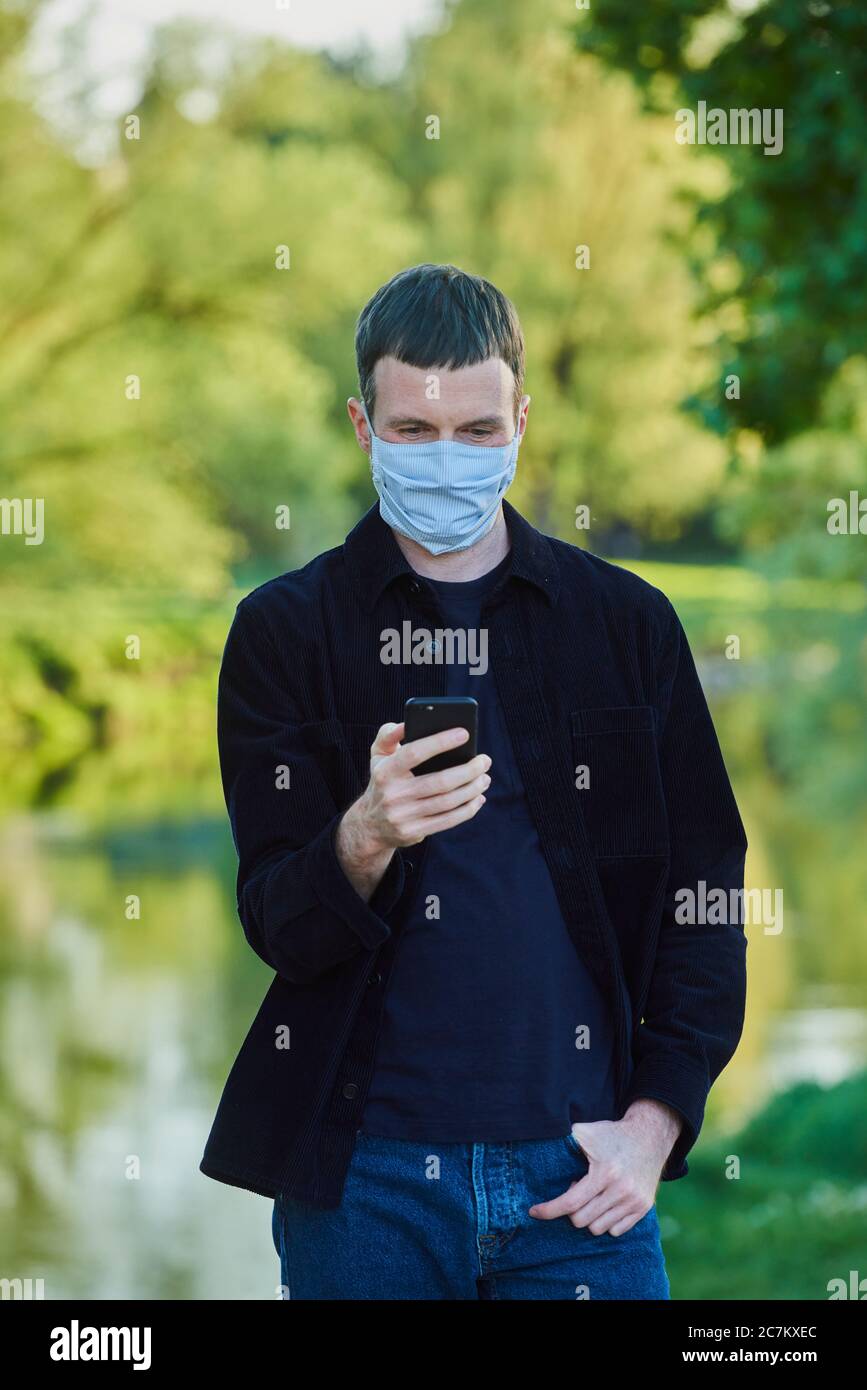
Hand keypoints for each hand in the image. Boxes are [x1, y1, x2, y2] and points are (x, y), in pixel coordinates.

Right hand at [335, 721, 490, 899]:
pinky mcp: (414, 832)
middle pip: (440, 782)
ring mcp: (403, 816)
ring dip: (473, 789)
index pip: (414, 753)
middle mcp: (393, 795)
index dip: (440, 742)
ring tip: (485, 778)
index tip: (465, 733)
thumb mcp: (378, 756)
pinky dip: (468, 809)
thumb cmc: (383, 781)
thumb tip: (407, 723)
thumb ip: (388, 734)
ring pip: (448, 802)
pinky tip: (478, 798)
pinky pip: (448, 820)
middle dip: (469, 770)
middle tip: (485, 760)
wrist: (370, 826)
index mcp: (385, 771)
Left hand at [528, 1100, 681, 1236]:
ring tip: (591, 1195)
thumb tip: (539, 1147)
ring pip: (598, 1228)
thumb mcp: (587, 1131)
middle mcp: (622, 1190)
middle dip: (570, 1210)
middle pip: (581, 1220)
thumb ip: (564, 1140)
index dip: (549, 1210)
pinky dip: (605, 1222)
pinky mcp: (643, 1208)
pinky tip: (603, 1203)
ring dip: (588, 1216)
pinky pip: (616, 1231)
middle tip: (575, 1189)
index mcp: (605, 1172)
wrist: (650, 1136)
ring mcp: (634, 1201)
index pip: (571, 1202)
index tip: (533, 1212)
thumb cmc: (612, 1134)